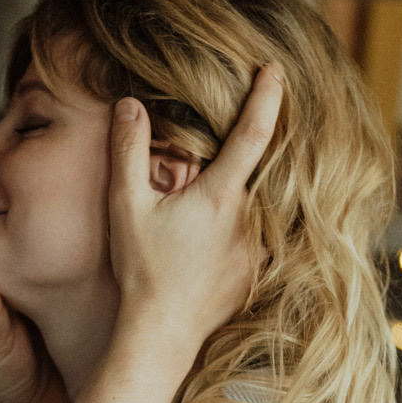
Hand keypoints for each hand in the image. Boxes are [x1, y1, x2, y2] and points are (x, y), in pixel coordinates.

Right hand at [106, 64, 283, 354]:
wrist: (162, 334)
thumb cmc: (142, 271)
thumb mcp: (126, 207)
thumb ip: (128, 151)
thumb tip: (129, 104)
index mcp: (220, 195)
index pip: (253, 132)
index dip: (267, 96)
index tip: (274, 69)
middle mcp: (249, 219)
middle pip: (262, 166)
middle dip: (256, 143)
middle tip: (250, 120)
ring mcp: (258, 248)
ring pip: (260, 204)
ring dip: (248, 189)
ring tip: (229, 187)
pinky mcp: (257, 272)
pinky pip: (259, 237)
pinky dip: (245, 225)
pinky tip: (217, 236)